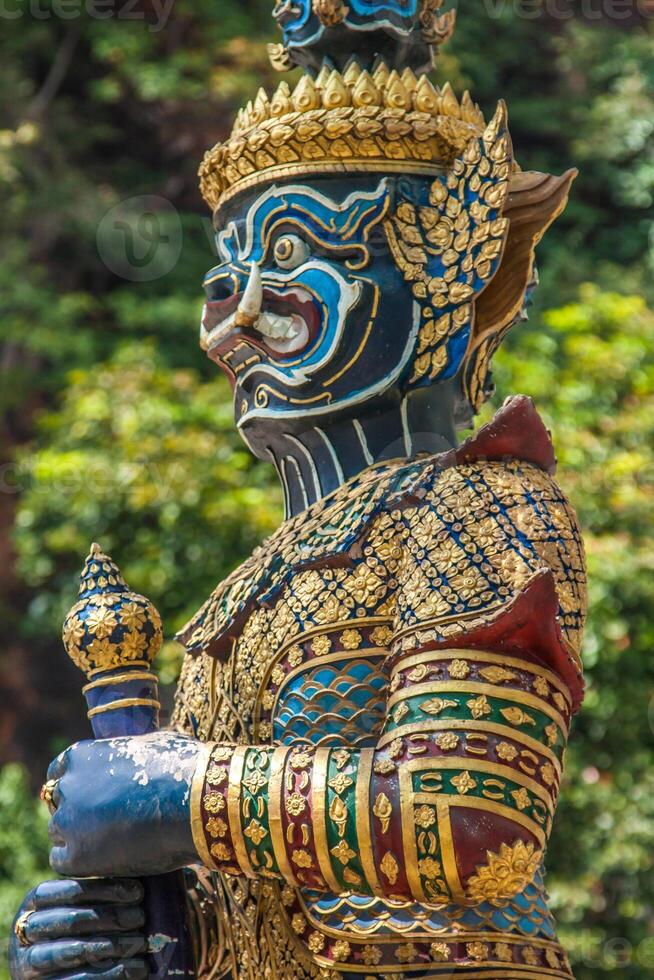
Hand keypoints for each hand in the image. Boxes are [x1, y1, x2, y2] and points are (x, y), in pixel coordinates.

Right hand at [9, 878, 145, 979]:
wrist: (66, 970)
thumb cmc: (82, 928)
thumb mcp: (81, 906)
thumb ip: (96, 893)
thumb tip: (137, 879)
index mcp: (34, 901)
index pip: (68, 890)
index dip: (104, 889)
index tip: (137, 892)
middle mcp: (26, 930)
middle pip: (71, 919)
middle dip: (111, 917)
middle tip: (140, 917)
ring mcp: (28, 963)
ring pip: (74, 950)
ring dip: (113, 945)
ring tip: (140, 942)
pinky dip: (110, 973)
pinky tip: (134, 967)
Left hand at [47, 732, 199, 877]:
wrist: (194, 802)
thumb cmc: (181, 768)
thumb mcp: (149, 744)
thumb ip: (127, 753)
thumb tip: (136, 754)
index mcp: (83, 755)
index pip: (60, 771)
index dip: (76, 783)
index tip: (90, 794)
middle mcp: (69, 786)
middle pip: (60, 803)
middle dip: (77, 810)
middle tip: (104, 820)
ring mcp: (69, 821)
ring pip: (60, 832)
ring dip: (78, 836)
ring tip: (110, 841)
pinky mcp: (77, 855)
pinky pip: (61, 860)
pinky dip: (78, 860)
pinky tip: (101, 859)